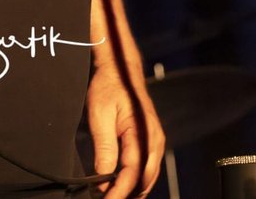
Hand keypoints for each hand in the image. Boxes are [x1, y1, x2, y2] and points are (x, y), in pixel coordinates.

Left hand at [86, 63, 163, 198]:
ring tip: (112, 197)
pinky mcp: (151, 142)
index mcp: (143, 132)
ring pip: (147, 177)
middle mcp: (154, 139)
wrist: (121, 69)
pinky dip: (136, 181)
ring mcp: (155, 141)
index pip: (132, 171)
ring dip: (132, 191)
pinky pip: (147, 168)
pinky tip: (122, 187)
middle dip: (126, 195)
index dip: (119, 191)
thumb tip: (104, 174)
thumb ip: (104, 145)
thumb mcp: (100, 113)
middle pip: (144, 179)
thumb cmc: (110, 86)